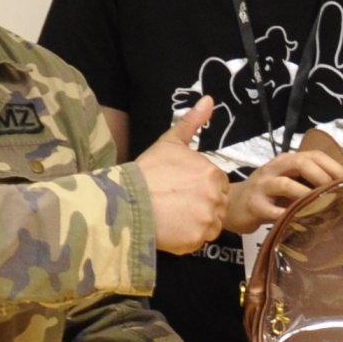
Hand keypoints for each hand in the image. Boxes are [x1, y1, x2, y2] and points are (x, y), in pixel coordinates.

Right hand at [137, 99, 229, 252]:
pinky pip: (198, 241)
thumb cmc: (147, 172)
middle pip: (217, 206)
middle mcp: (215, 198)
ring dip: (195, 223)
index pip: (217, 186)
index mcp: (213, 174)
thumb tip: (209, 100)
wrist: (125, 200)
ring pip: (210, 225)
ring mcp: (207, 220)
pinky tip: (170, 228)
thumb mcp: (170, 142)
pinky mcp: (196, 240)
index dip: (200, 188)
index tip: (181, 189)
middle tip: (176, 203)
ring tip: (172, 215)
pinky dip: (186, 239)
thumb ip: (192, 122)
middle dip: (201, 206)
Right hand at [222, 141, 342, 235]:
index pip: (314, 155)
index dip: (334, 167)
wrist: (234, 204)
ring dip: (306, 195)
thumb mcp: (289, 182)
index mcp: (286, 161)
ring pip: (285, 184)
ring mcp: (262, 186)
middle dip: (322, 177)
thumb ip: (309, 181)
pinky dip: (288, 216)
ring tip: (321, 206)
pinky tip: (301, 222)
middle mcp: (274, 169)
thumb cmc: (268, 195)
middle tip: (336, 194)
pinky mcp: (254, 206)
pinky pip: (273, 211)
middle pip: (300, 163)